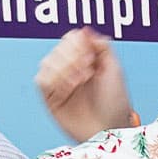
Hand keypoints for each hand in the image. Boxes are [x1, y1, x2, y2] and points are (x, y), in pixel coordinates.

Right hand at [38, 28, 140, 142]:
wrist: (109, 128)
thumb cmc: (116, 103)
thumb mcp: (115, 69)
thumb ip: (102, 46)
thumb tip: (84, 30)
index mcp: (86, 59)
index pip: (70, 39)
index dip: (77, 43)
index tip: (90, 56)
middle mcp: (70, 69)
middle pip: (57, 49)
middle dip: (72, 57)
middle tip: (88, 70)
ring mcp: (59, 83)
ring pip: (46, 62)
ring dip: (64, 69)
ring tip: (80, 81)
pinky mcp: (50, 98)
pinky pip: (41, 80)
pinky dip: (55, 81)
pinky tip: (69, 88)